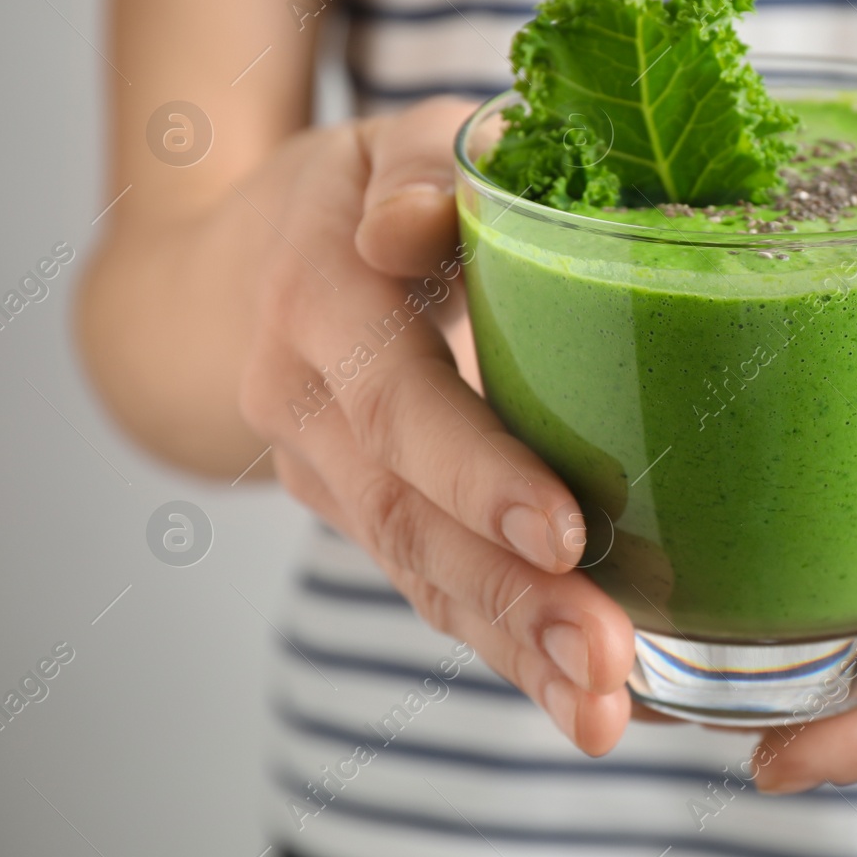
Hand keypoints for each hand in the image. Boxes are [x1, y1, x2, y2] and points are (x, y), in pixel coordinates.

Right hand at [235, 98, 636, 754]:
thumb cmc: (367, 186)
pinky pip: (430, 589)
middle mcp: (309, 404)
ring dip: (513, 650)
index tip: (565, 532)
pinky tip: (579, 696)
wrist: (250, 255)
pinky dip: (502, 648)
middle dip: (511, 598)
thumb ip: (416, 176)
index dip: (474, 469)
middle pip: (406, 519)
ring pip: (418, 576)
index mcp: (319, 299)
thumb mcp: (393, 144)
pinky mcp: (366, 513)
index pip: (396, 398)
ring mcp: (331, 473)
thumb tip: (414, 223)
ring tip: (602, 712)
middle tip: (606, 661)